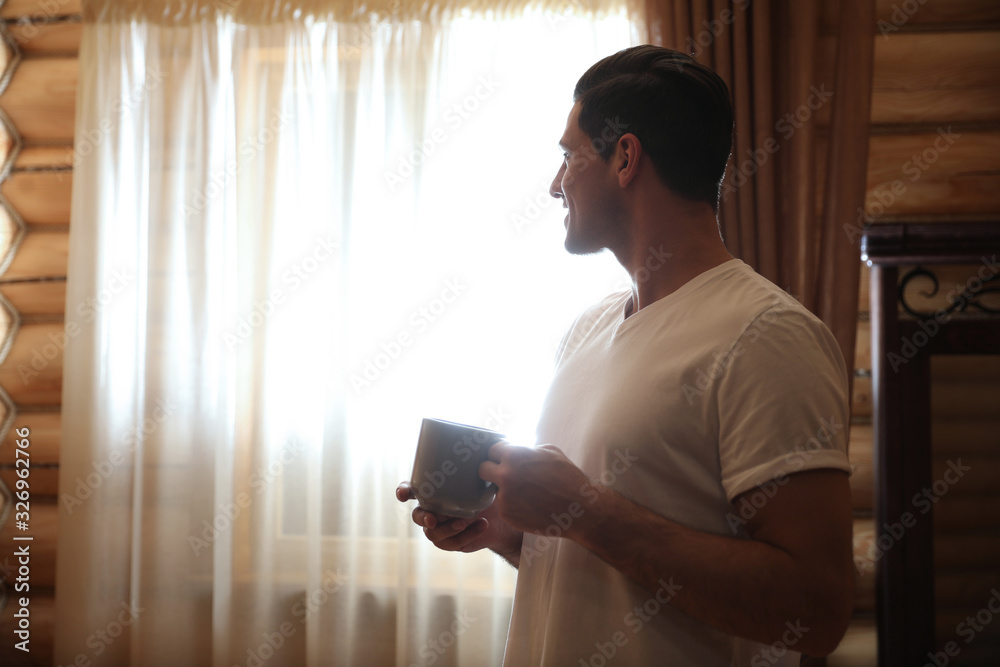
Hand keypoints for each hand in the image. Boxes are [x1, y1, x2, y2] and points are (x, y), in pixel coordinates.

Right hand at [395, 482, 522, 560]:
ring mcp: (440, 528)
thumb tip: (482, 454)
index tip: (402, 494)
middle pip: (417, 516)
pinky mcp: (451, 542)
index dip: (402, 491)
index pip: (411, 490)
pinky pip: (451, 543)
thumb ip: (476, 470)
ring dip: (448, 528)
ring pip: (432, 533)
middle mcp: (432, 510)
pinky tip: (482, 525)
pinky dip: (467, 534)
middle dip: (423, 517)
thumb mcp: (482, 480)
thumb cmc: (487, 494)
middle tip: (433, 518)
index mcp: (433, 492)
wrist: (501, 519)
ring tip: (465, 521)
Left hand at [478, 442, 593, 536]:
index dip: (500, 454)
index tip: (505, 459)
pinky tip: (530, 505)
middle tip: (505, 475)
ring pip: (495, 489)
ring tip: (527, 494)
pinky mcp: (507, 514)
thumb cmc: (568, 478)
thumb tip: (517, 449)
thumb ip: (528, 449)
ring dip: (505, 490)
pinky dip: (513, 505)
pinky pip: (504, 506)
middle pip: (482, 469)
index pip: (492, 450)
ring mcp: (504, 497)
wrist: (579, 510)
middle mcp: (504, 475)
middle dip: (492, 470)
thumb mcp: (550, 452)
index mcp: (513, 456)